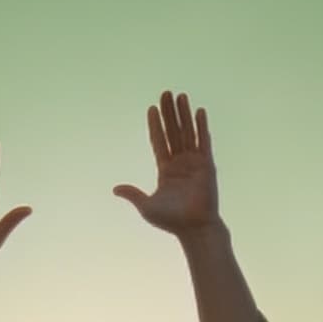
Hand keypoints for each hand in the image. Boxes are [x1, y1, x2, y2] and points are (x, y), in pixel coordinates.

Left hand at [113, 90, 220, 237]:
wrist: (193, 228)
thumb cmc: (171, 221)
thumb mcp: (147, 206)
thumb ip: (133, 194)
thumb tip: (116, 189)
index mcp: (165, 170)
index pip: (159, 142)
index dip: (155, 126)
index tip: (151, 109)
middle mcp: (180, 163)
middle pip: (172, 132)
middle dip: (169, 113)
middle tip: (165, 93)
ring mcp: (194, 162)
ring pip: (187, 132)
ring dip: (183, 114)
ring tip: (180, 95)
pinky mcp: (206, 165)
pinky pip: (203, 141)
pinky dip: (201, 126)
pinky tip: (198, 111)